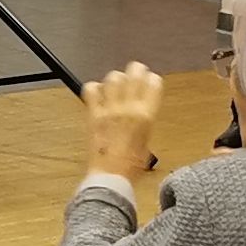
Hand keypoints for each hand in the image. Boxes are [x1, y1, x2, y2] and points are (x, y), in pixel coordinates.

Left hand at [83, 63, 162, 179]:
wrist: (111, 174)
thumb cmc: (132, 163)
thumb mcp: (147, 138)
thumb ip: (143, 119)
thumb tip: (140, 109)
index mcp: (147, 115)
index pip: (153, 83)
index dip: (151, 78)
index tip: (149, 78)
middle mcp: (129, 108)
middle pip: (134, 74)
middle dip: (135, 70)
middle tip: (134, 72)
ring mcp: (109, 109)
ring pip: (113, 78)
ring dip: (115, 79)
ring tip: (116, 84)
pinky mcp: (93, 114)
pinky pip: (91, 90)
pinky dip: (94, 88)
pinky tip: (98, 93)